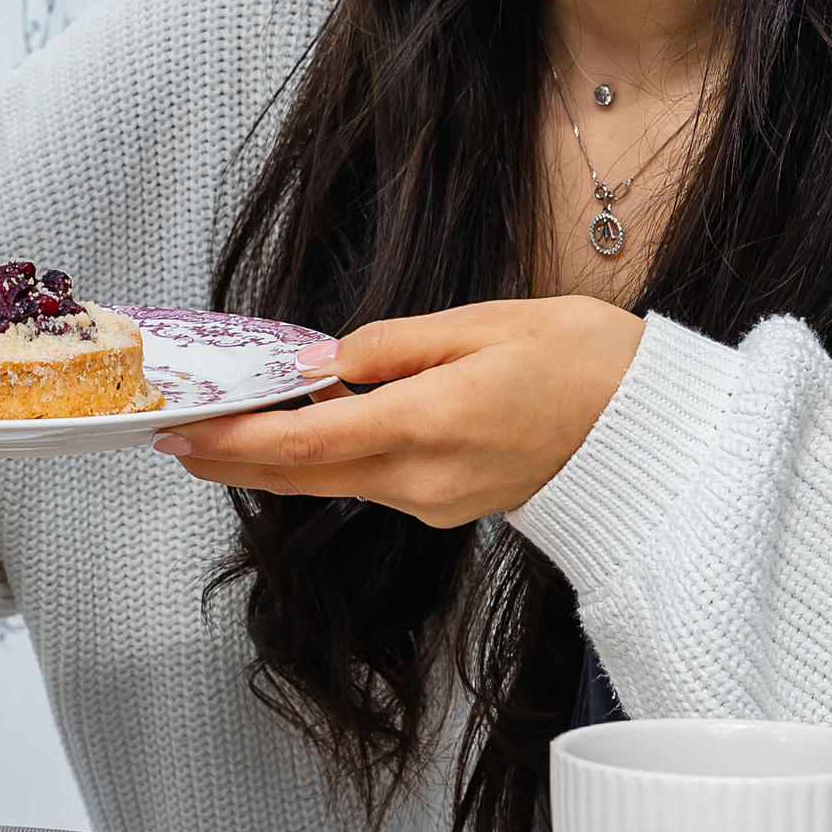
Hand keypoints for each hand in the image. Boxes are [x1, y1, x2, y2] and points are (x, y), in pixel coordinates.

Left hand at [153, 298, 643, 525]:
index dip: (234, 440)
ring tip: (229, 424)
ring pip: (335, 481)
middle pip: (304, 474)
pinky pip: (372, 481)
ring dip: (280, 456)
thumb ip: (391, 346)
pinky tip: (312, 426)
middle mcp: (425, 478)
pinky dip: (332, 457)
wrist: (656, 435)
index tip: (181, 432)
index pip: (305, 440)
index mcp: (430, 423)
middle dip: (235, 457)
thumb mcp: (485, 324)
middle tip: (175, 437)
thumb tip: (318, 361)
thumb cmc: (588, 362)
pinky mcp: (451, 507)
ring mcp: (438, 502)